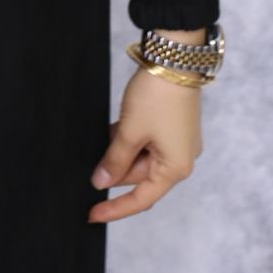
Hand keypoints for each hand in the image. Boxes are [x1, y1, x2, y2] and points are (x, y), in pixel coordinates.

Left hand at [86, 65, 204, 221]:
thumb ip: (114, 161)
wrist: (174, 58)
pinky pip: (148, 143)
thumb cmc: (157, 97)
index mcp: (175, 168)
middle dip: (115, 172)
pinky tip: (113, 130)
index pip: (141, 199)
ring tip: (102, 141)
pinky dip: (129, 141)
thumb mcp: (129, 132)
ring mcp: (178, 142)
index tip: (92, 215)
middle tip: (90, 165)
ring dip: (121, 154)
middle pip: (141, 178)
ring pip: (143, 159)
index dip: (114, 209)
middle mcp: (182, 159)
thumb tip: (102, 183)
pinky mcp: (173, 126)